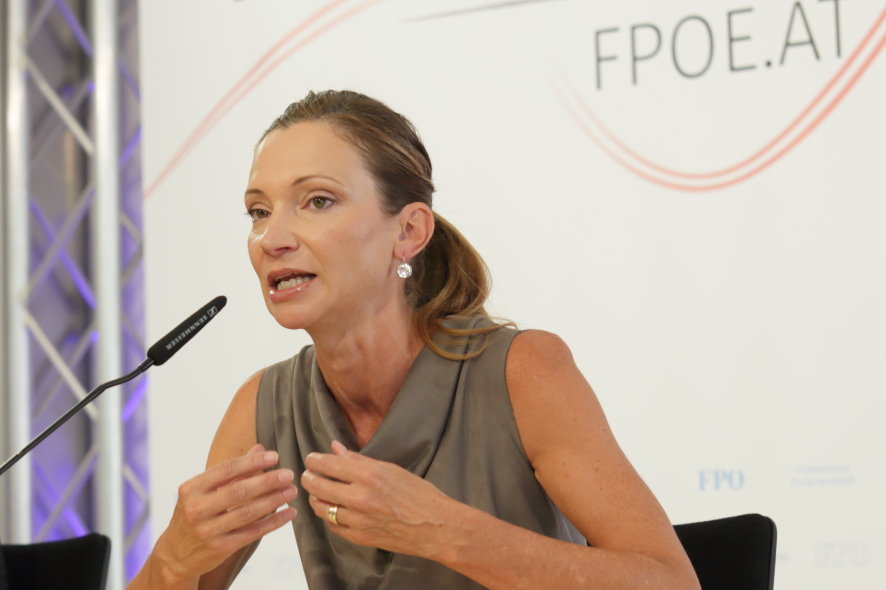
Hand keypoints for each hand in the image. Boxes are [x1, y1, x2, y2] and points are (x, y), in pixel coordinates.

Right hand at [155, 444, 296, 582]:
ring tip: (291, 491)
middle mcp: (197, 509)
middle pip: (239, 491)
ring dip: (274, 500)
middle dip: (267, 481)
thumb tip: (260, 448)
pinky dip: (273, 522)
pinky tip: (288, 514)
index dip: (252, 462)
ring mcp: (207, 530)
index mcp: (191, 489)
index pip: (226, 470)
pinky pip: (252, 533)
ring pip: (248, 512)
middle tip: (288, 474)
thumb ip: (232, 471)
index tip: (274, 456)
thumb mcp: (203, 490)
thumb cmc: (194, 514)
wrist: (175, 554)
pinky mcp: (220, 548)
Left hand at [302, 441, 459, 558]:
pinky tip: (333, 509)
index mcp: (368, 475)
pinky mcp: (359, 537)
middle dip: (308, 478)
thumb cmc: (419, 494)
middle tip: (308, 474)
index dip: (314, 460)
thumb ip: (359, 460)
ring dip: (316, 498)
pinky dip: (329, 516)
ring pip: (321, 507)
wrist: (435, 526)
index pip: (328, 464)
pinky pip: (333, 525)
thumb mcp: (391, 469)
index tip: (312, 459)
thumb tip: (335, 448)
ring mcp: (357, 519)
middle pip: (317, 485)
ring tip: (318, 492)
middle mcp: (359, 497)